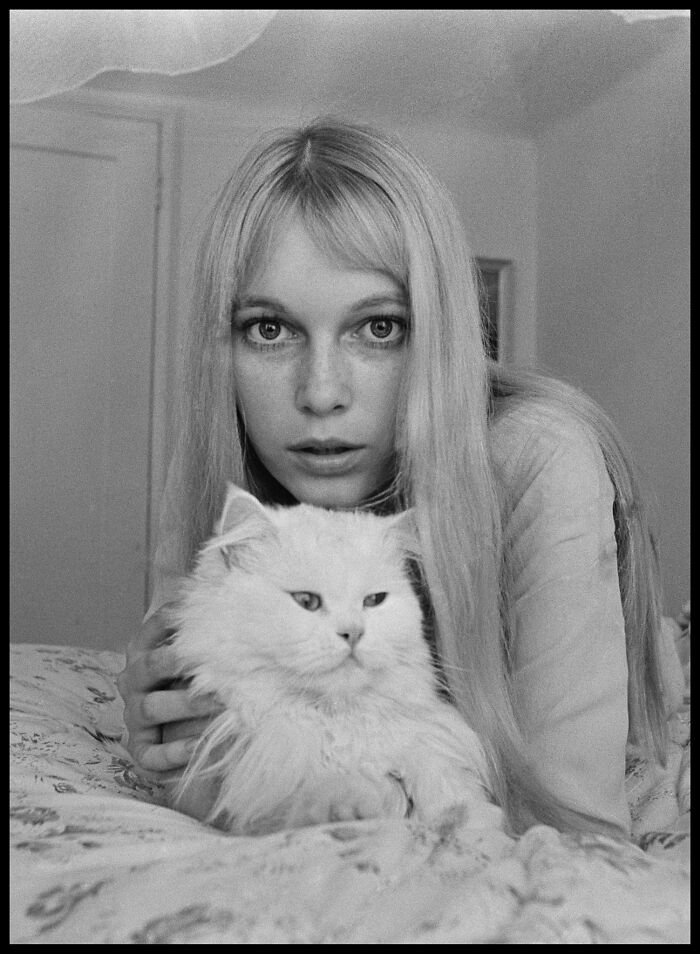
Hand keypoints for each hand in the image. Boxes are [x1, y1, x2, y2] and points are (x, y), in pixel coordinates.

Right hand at [116, 604, 222, 780]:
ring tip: (220, 704)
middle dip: (178, 662)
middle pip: (150, 666)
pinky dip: (175, 750)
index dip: (173, 619)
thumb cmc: (196, 682)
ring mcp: (135, 717)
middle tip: (212, 662)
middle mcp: (133, 682)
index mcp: (144, 652)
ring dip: (186, 705)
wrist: (186, 732)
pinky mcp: (142, 751)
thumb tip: (227, 581)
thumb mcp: (199, 654)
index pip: (154, 627)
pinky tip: (200, 744)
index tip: (203, 614)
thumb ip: (206, 629)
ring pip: (152, 707)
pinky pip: (152, 754)